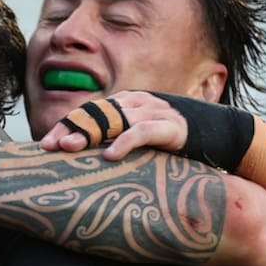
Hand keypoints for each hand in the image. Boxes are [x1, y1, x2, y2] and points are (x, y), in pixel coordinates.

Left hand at [40, 90, 188, 159]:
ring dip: (90, 133)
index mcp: (126, 104)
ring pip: (115, 119)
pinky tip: (110, 155)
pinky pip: (143, 131)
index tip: (46, 145)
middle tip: (51, 146)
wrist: (219, 136)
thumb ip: (116, 141)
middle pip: (96, 113)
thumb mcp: (139, 139)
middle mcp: (137, 103)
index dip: (67, 125)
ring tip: (70, 148)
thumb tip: (87, 162)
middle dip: (72, 129)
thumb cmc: (172, 143)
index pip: (90, 112)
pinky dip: (125, 142)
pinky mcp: (170, 127)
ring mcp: (154, 112)